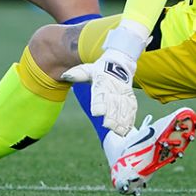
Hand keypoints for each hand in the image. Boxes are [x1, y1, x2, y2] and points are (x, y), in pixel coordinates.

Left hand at [59, 19, 148, 135]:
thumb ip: (77, 74)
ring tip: (119, 132)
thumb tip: (64, 75)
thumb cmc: (99, 70)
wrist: (119, 64)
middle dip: (111, 116)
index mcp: (102, 82)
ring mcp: (124, 94)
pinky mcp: (130, 98)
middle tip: (108, 125)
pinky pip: (131, 110)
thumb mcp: (87, 69)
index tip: (97, 112)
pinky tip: (127, 130)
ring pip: (124, 109)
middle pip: (113, 104)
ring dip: (121, 121)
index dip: (99, 103)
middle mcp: (114, 89)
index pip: (100, 94)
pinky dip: (130, 120)